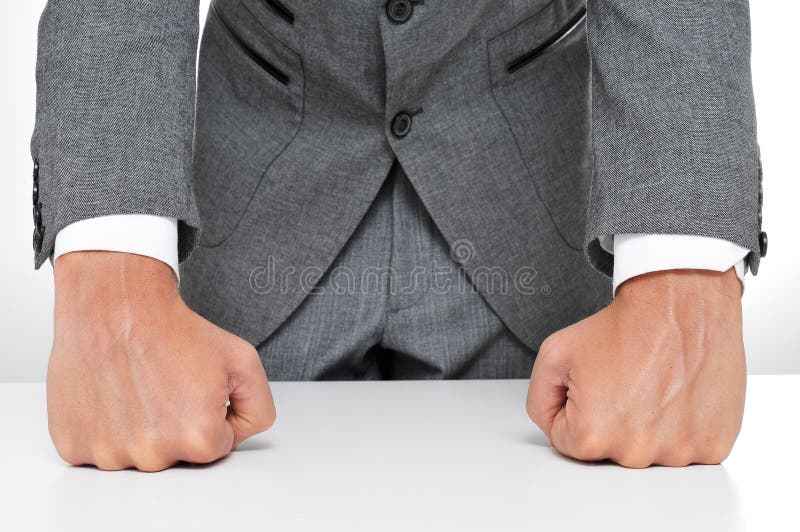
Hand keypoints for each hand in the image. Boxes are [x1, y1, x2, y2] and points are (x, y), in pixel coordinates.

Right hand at [48, 251, 274, 470]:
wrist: (117, 306)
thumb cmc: (174, 331)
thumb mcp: (243, 361)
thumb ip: (258, 407)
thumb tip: (240, 433)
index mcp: (198, 438)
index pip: (217, 445)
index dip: (211, 413)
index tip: (195, 388)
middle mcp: (153, 454)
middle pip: (177, 454)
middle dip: (176, 424)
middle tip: (166, 384)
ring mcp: (109, 453)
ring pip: (137, 453)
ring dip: (138, 427)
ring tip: (137, 386)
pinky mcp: (73, 445)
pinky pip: (98, 449)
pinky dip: (104, 426)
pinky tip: (111, 394)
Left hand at [526, 268, 745, 467]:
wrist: (680, 304)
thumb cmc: (625, 327)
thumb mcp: (554, 354)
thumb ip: (539, 399)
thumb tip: (553, 424)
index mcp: (592, 435)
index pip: (566, 441)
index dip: (574, 407)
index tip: (594, 384)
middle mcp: (636, 453)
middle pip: (609, 450)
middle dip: (611, 419)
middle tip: (626, 381)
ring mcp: (679, 453)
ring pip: (650, 450)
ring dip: (650, 424)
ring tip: (656, 385)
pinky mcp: (713, 445)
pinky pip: (688, 448)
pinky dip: (683, 425)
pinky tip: (679, 393)